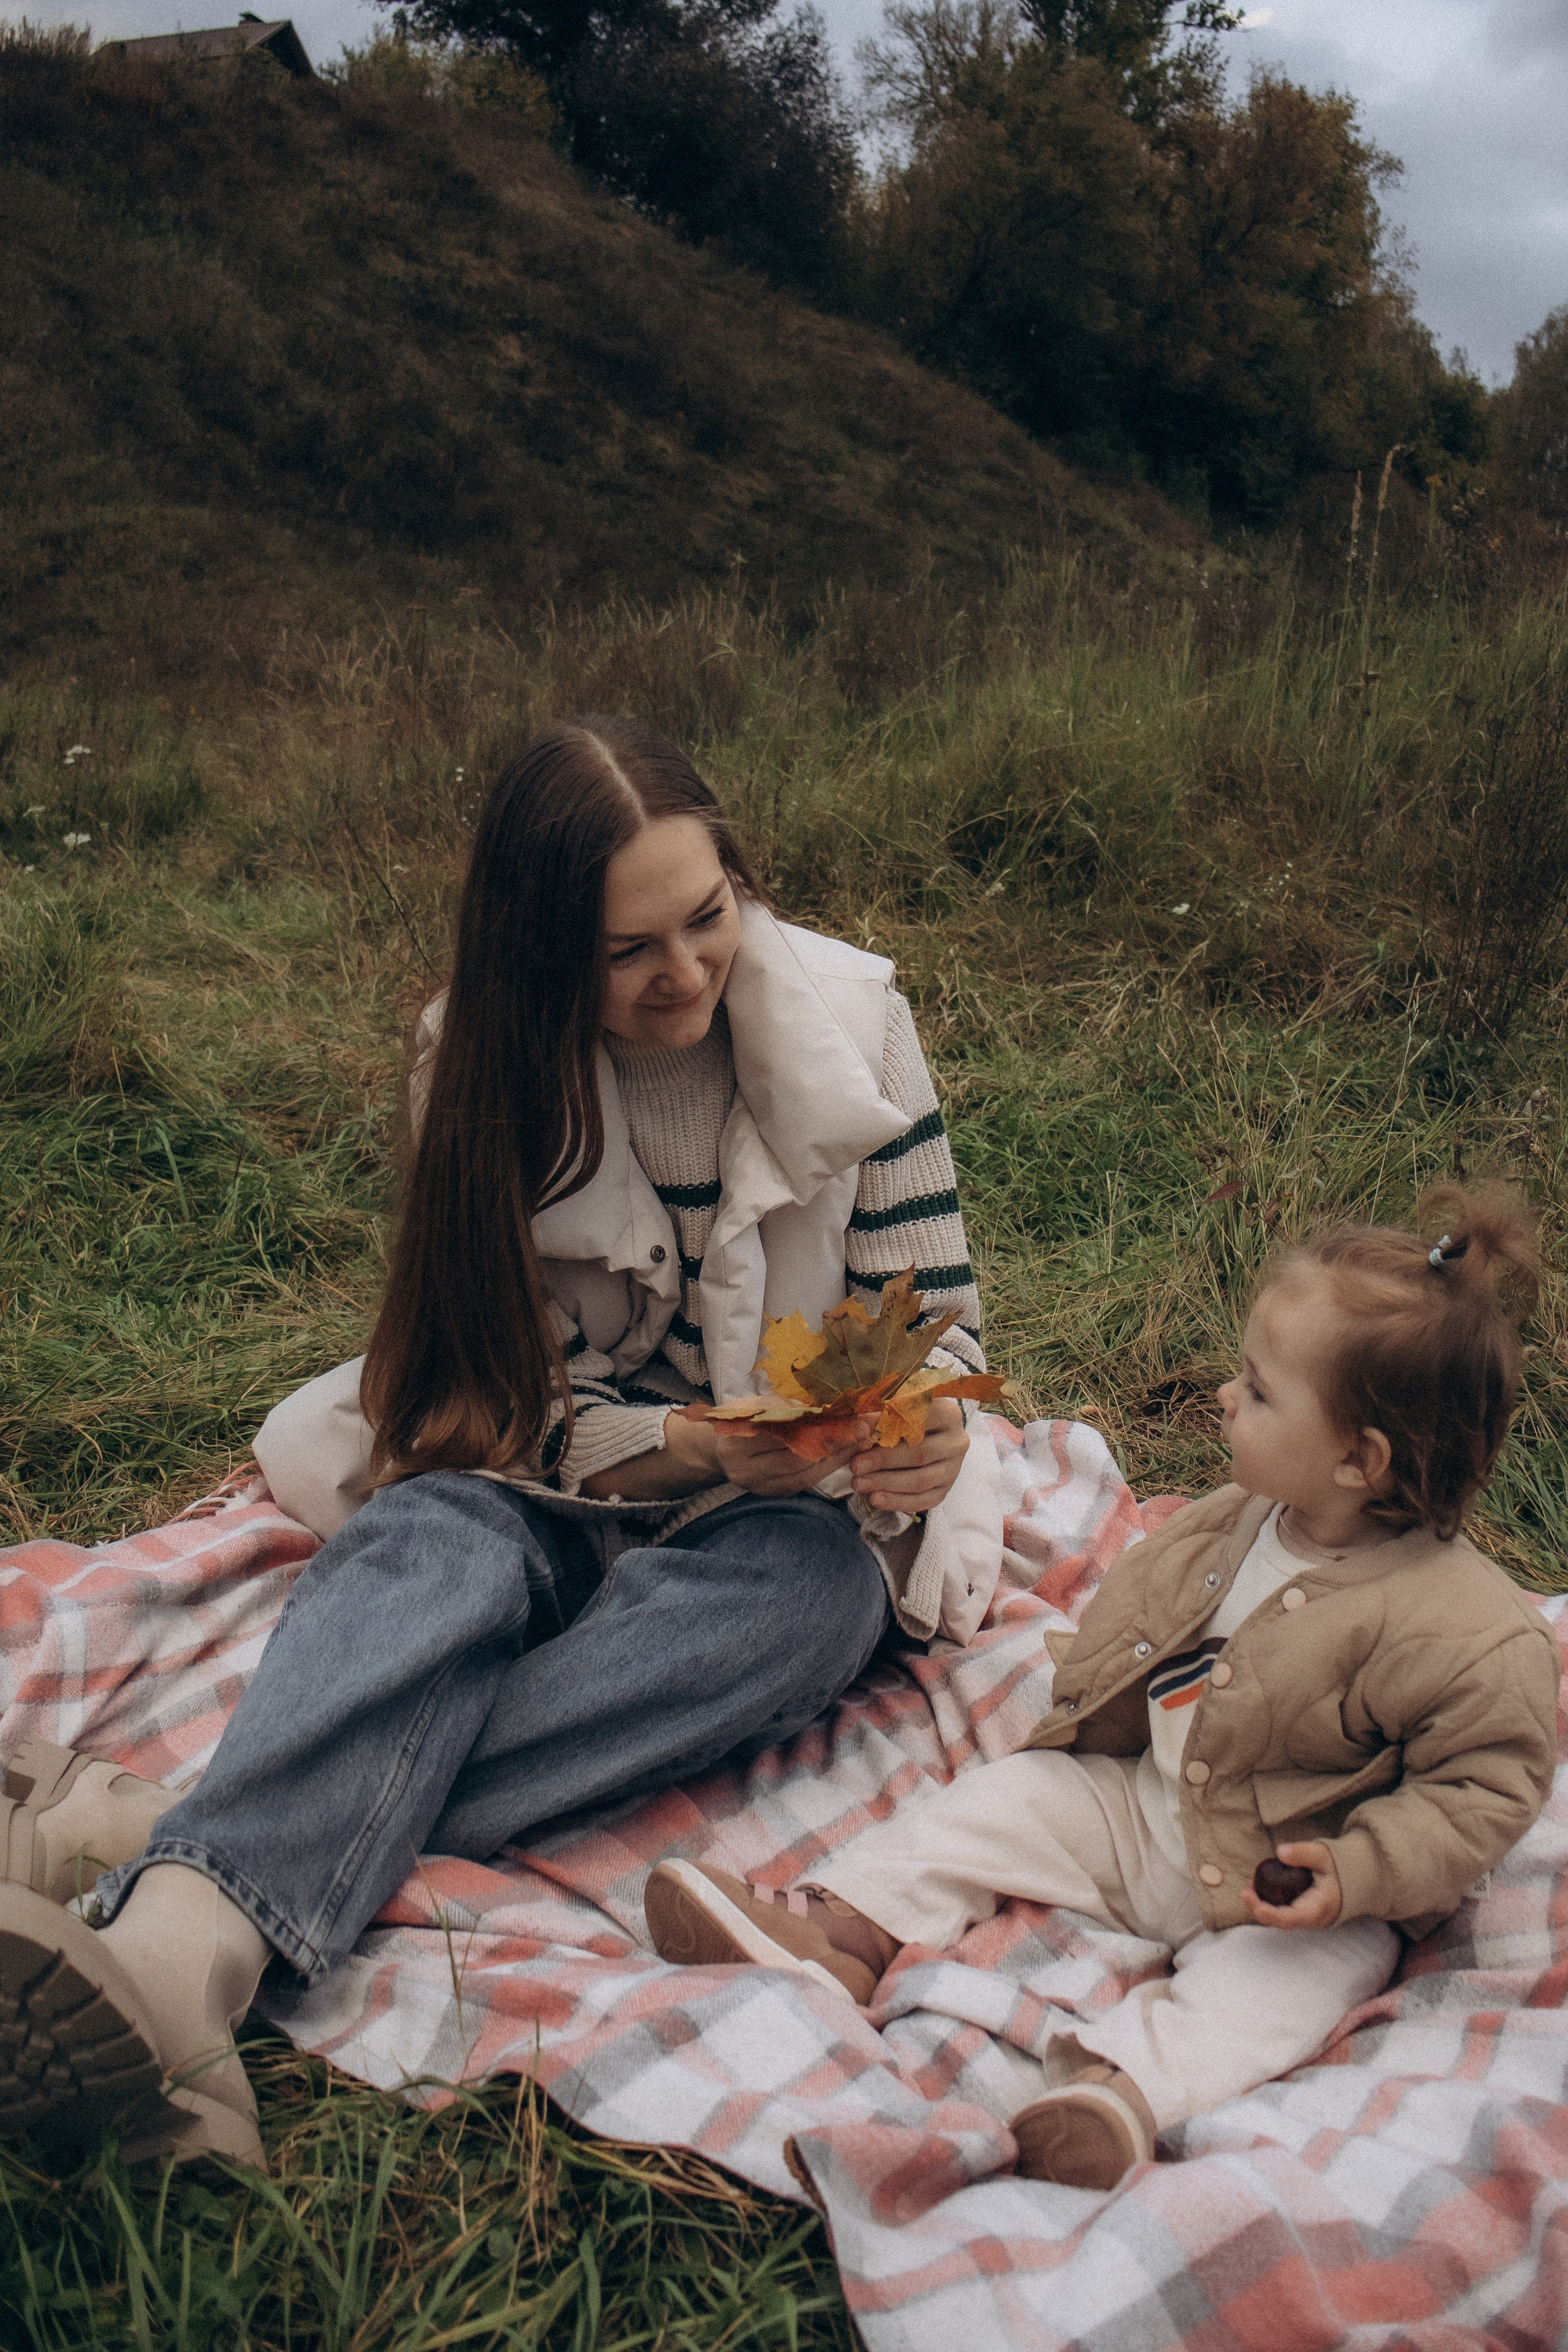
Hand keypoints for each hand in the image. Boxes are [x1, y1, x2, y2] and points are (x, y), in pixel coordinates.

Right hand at [688, 1413, 873, 1498]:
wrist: (717, 1450)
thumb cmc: (741, 1419)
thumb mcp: (756, 1404)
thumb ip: (785, 1406)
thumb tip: (831, 1403)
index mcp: (736, 1438)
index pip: (785, 1431)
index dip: (821, 1423)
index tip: (853, 1414)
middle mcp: (744, 1467)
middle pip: (797, 1457)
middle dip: (835, 1442)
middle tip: (865, 1429)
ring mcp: (758, 1486)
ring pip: (805, 1474)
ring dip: (837, 1457)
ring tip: (861, 1441)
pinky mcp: (771, 1494)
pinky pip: (804, 1483)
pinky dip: (826, 1468)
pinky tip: (844, 1454)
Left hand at [849, 1396, 968, 1515]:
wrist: (927, 1439)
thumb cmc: (907, 1421)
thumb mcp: (895, 1412)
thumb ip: (879, 1418)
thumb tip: (858, 1428)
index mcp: (948, 1414)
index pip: (919, 1421)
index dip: (887, 1426)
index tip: (859, 1434)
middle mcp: (957, 1442)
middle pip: (919, 1454)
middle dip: (883, 1461)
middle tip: (855, 1466)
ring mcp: (953, 1469)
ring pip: (921, 1480)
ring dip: (886, 1484)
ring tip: (859, 1483)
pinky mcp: (946, 1490)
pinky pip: (923, 1501)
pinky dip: (897, 1501)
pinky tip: (875, 1498)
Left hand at [1241, 1841, 1342, 1931]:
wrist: (1349, 1880)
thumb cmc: (1335, 1868)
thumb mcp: (1323, 1855)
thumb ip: (1304, 1853)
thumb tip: (1280, 1852)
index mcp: (1319, 1907)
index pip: (1294, 1918)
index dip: (1274, 1916)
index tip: (1258, 1907)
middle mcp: (1311, 1919)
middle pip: (1281, 1921)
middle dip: (1259, 1909)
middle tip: (1244, 1892)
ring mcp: (1305, 1919)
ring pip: (1279, 1918)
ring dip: (1260, 1905)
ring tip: (1247, 1888)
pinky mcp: (1299, 1914)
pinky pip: (1280, 1912)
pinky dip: (1266, 1902)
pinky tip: (1254, 1887)